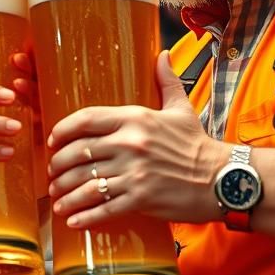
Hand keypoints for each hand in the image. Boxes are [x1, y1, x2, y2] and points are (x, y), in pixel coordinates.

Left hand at [47, 52, 228, 228]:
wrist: (223, 179)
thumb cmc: (198, 145)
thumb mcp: (181, 109)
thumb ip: (166, 81)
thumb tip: (162, 54)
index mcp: (136, 118)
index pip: (86, 119)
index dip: (62, 130)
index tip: (52, 141)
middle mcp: (131, 144)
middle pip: (78, 153)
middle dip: (58, 167)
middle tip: (52, 175)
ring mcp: (135, 173)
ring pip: (86, 184)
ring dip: (66, 194)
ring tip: (58, 201)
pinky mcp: (141, 199)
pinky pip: (104, 208)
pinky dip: (85, 216)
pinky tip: (74, 220)